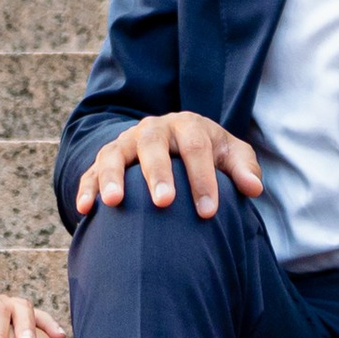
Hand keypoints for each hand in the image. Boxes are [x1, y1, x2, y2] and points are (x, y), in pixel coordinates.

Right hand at [71, 111, 264, 222]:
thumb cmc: (207, 153)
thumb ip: (243, 167)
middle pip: (153, 145)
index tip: (208, 211)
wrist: (173, 141)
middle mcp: (153, 130)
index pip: (196, 147)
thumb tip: (253, 188)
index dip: (202, 178)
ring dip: (113, 177)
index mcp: (186, 125)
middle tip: (164, 203)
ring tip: (115, 202)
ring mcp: (125, 144)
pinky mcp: (105, 161)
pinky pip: (91, 172)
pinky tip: (85, 209)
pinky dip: (86, 188)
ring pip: (115, 155)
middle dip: (157, 174)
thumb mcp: (229, 153)